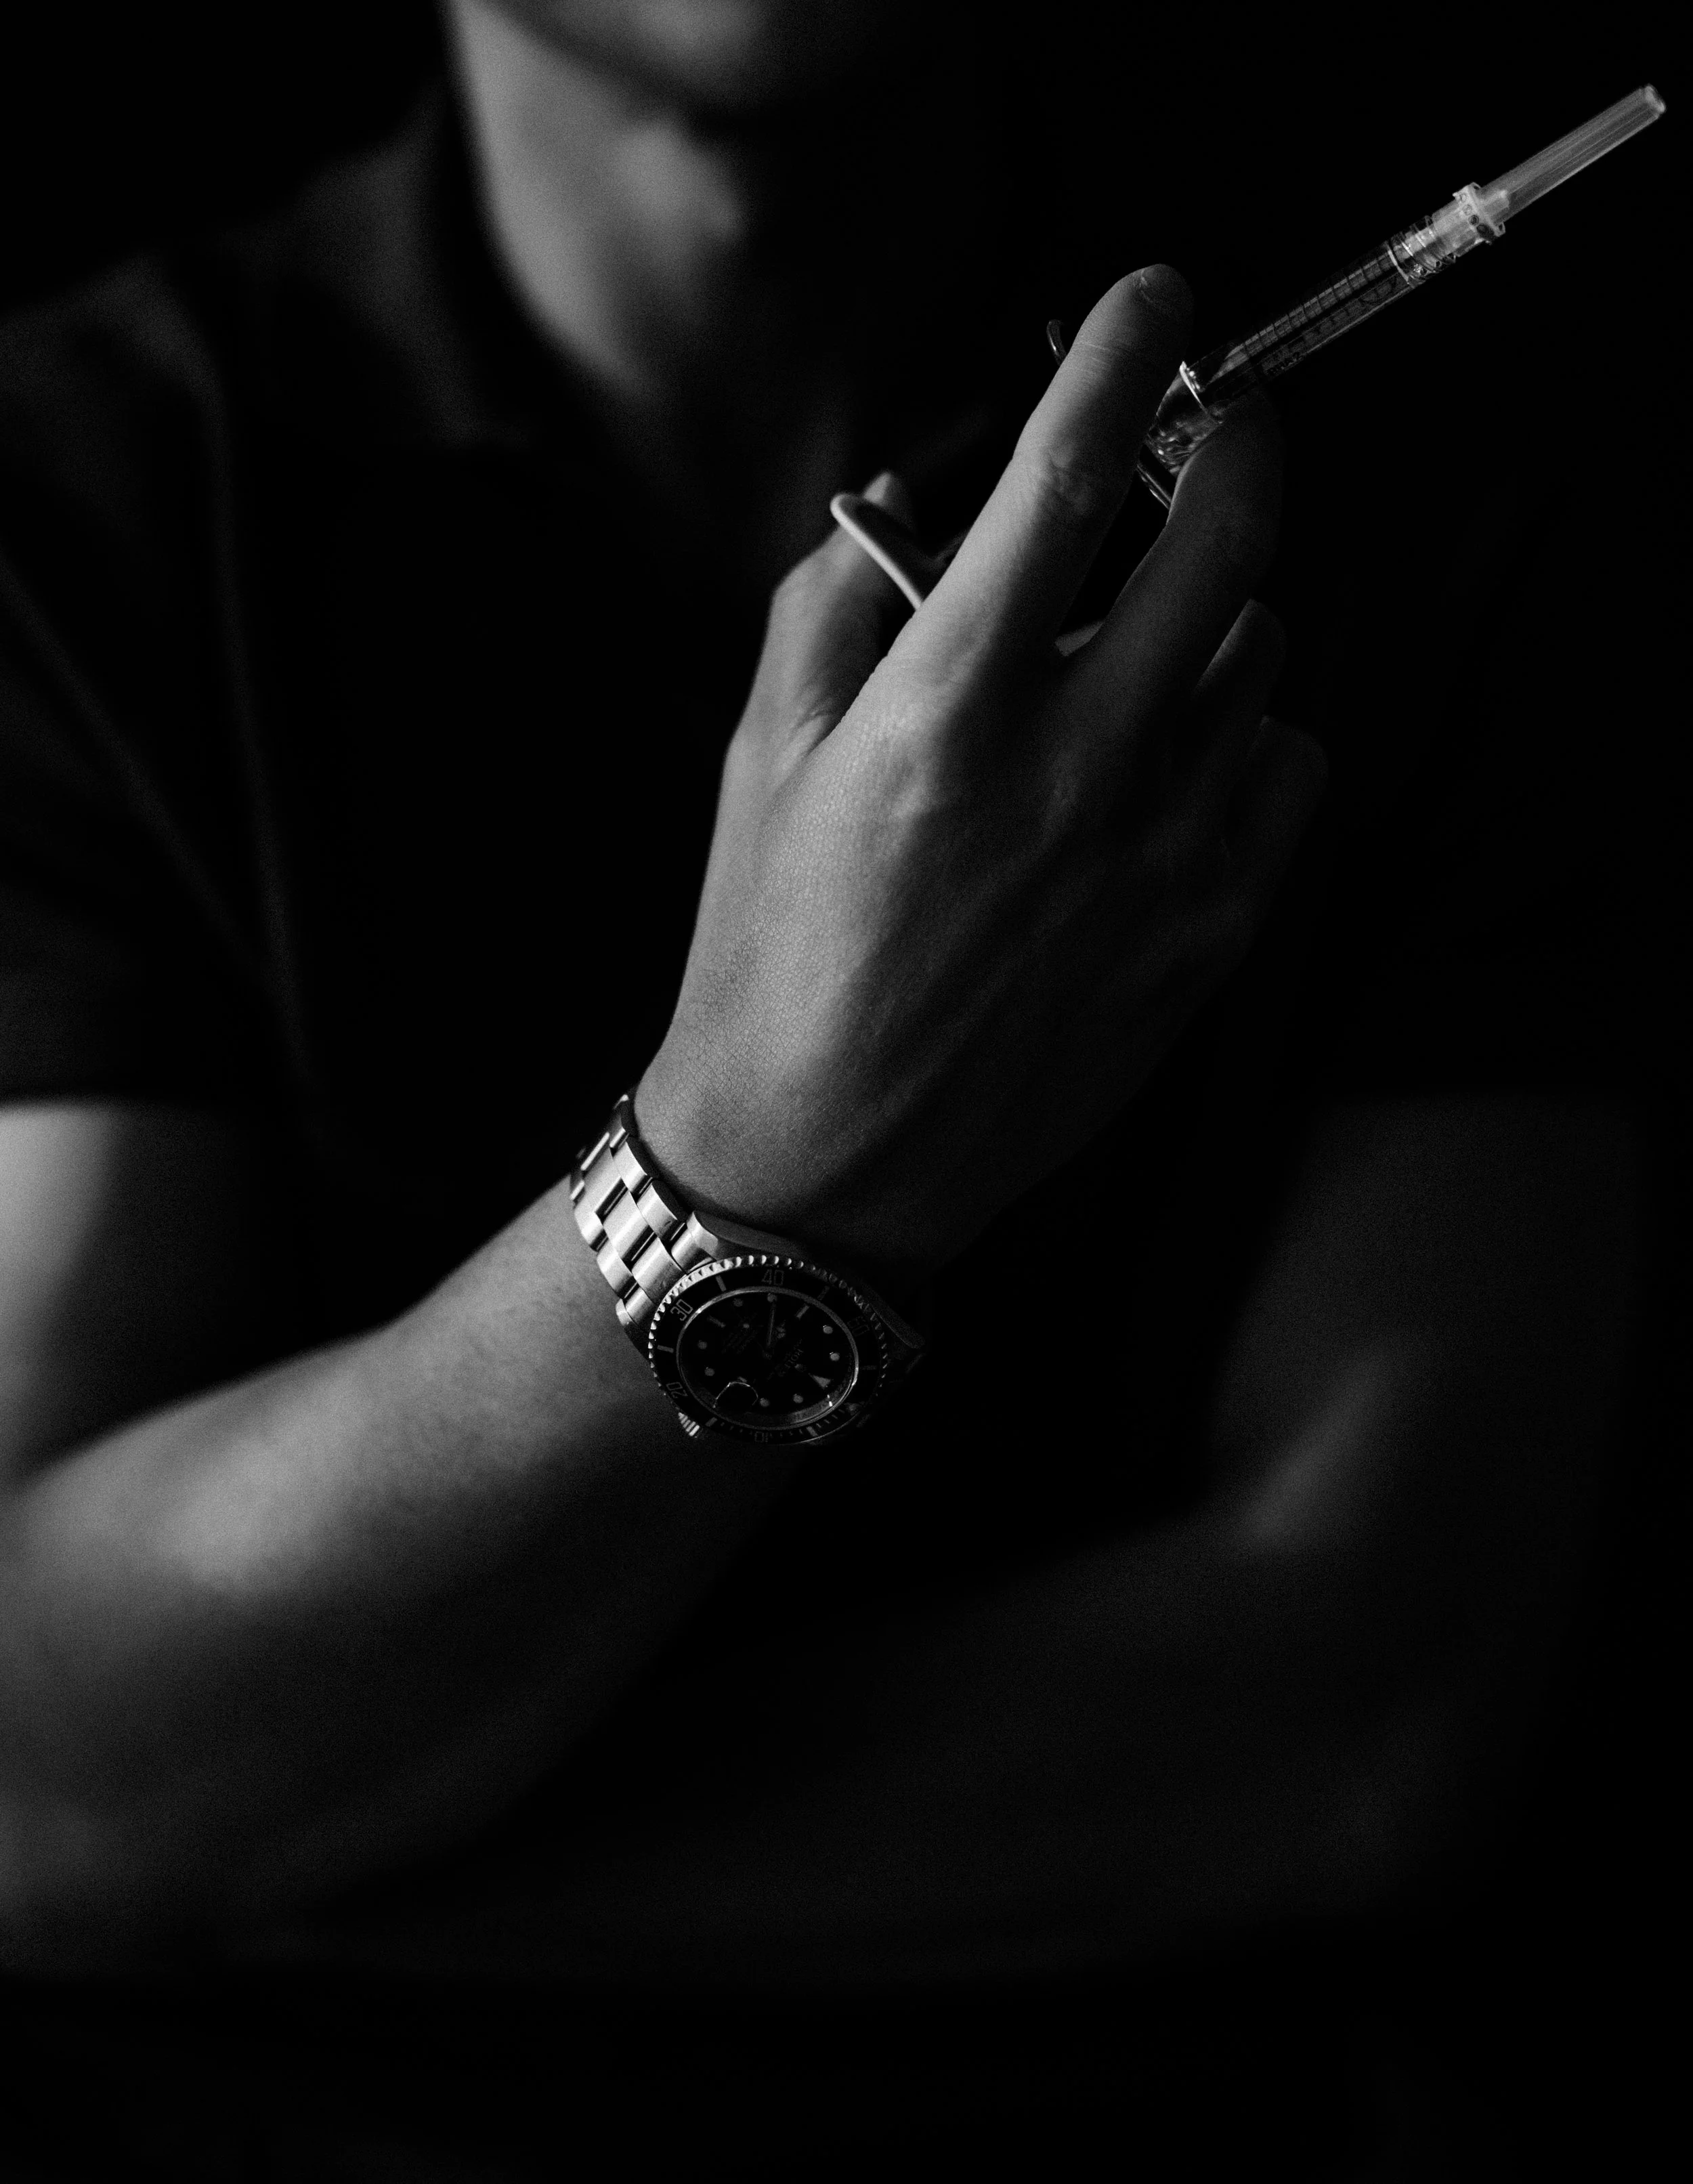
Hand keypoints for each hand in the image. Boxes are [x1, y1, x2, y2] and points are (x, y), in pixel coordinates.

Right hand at [637, 267, 1325, 1278]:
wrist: (825, 1158)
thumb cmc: (773, 953)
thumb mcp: (762, 756)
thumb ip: (838, 598)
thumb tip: (915, 499)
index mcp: (947, 709)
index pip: (1068, 474)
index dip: (1123, 356)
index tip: (1153, 303)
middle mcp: (1077, 767)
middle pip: (1228, 535)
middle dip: (1236, 446)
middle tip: (1213, 431)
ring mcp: (1163, 853)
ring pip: (1263, 652)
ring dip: (1217, 612)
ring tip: (1142, 652)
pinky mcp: (1213, 928)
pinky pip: (1289, 767)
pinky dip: (1250, 737)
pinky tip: (1173, 767)